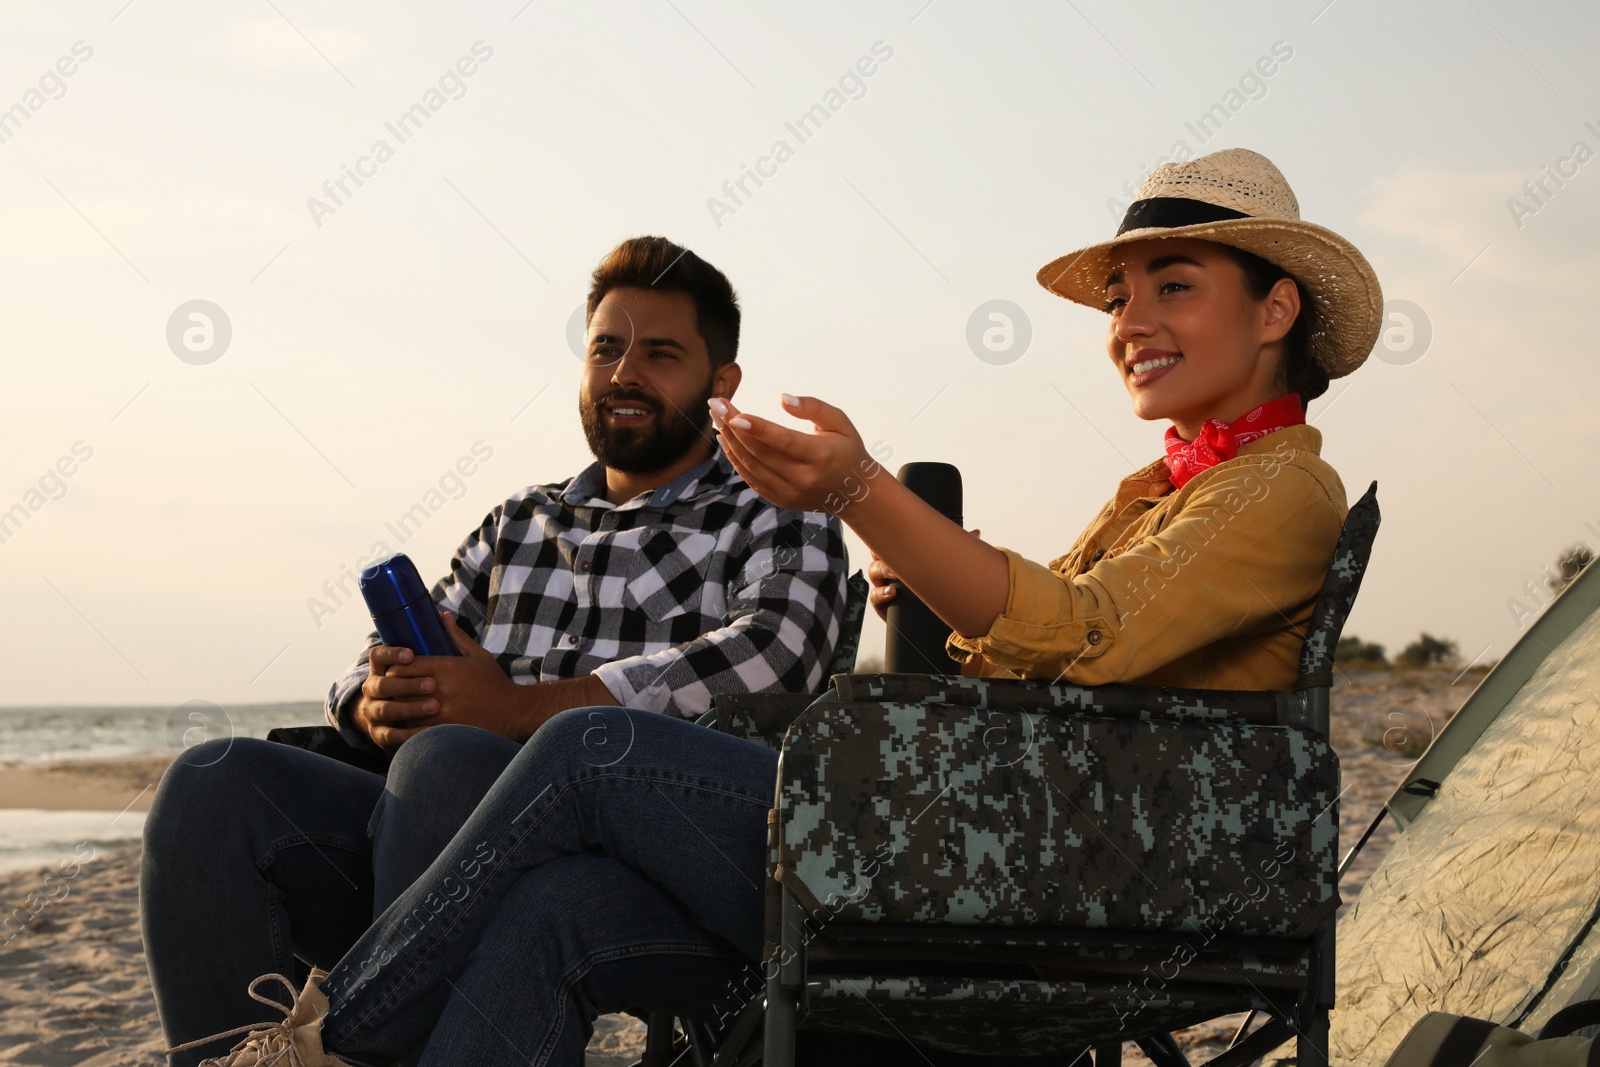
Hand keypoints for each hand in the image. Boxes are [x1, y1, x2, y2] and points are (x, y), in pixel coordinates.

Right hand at [353, 643, 436, 751]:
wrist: (396, 716)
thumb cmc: (418, 682)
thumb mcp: (426, 663)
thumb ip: (435, 641)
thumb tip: (445, 615)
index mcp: (381, 668)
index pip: (378, 656)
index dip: (392, 654)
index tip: (411, 655)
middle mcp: (372, 688)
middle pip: (383, 684)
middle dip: (407, 684)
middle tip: (433, 684)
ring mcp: (373, 711)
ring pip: (386, 709)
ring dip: (410, 708)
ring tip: (435, 706)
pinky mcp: (379, 733)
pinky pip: (391, 735)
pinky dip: (409, 734)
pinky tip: (430, 730)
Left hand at [380, 611, 525, 740]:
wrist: (512, 712)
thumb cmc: (494, 682)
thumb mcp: (478, 655)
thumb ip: (456, 636)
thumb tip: (442, 615)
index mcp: (447, 666)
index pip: (406, 664)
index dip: (396, 666)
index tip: (396, 668)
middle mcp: (441, 688)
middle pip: (400, 685)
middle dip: (393, 686)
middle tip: (393, 686)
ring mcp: (441, 711)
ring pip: (403, 708)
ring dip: (398, 706)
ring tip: (398, 704)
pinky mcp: (443, 729)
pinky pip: (414, 728)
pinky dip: (408, 724)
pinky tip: (409, 722)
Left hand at [709, 394, 879, 514]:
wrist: (853, 492)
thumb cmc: (846, 449)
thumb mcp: (840, 422)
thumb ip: (814, 407)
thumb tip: (783, 398)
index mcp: (821, 456)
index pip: (783, 441)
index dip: (757, 428)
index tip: (733, 414)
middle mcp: (804, 478)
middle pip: (760, 453)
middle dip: (733, 427)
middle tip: (716, 405)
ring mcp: (791, 493)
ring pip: (751, 467)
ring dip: (730, 442)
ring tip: (717, 419)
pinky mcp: (781, 500)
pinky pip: (752, 479)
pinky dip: (736, 460)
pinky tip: (726, 440)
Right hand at [868, 530, 982, 620]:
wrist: (928, 619)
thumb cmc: (932, 589)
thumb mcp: (941, 568)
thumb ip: (954, 550)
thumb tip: (976, 532)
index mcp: (900, 557)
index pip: (889, 540)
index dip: (889, 533)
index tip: (896, 530)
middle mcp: (888, 569)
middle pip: (878, 554)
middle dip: (885, 551)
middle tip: (899, 551)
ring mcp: (882, 586)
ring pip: (875, 573)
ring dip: (884, 571)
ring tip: (897, 574)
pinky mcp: (882, 605)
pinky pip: (875, 597)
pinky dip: (881, 594)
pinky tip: (891, 593)